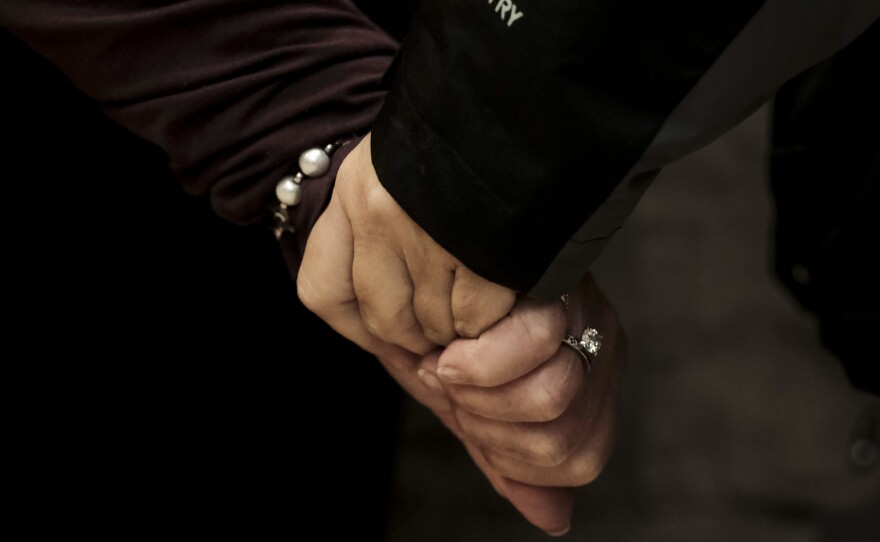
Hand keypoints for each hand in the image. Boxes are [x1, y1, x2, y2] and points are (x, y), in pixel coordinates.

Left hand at [298, 133, 514, 354]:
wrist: (524, 89)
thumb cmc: (466, 131)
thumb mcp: (401, 165)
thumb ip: (379, 228)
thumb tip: (388, 323)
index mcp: (353, 189)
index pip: (322, 292)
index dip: (357, 329)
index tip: (387, 335)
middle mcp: (379, 212)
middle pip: (384, 319)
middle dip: (418, 335)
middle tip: (445, 324)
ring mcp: (426, 233)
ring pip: (432, 323)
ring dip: (457, 326)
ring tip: (479, 296)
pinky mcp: (476, 251)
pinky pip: (475, 317)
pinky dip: (491, 316)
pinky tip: (503, 288)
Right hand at [394, 274, 626, 534]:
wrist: (418, 260)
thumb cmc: (445, 334)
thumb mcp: (472, 406)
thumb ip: (508, 458)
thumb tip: (556, 519)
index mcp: (589, 380)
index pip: (577, 460)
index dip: (509, 456)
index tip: (465, 418)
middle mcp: (599, 344)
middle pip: (560, 440)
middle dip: (485, 426)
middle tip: (448, 386)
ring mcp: (587, 308)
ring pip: (552, 398)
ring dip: (479, 394)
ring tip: (448, 361)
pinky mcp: (558, 278)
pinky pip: (536, 342)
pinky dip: (480, 358)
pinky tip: (454, 336)